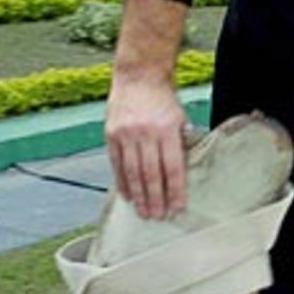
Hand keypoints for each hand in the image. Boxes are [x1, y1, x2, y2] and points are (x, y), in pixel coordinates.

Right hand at [106, 70, 187, 218]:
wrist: (139, 76)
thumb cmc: (164, 100)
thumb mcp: (180, 118)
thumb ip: (180, 144)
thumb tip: (182, 174)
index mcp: (167, 129)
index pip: (172, 166)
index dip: (175, 190)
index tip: (177, 207)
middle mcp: (146, 132)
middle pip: (151, 173)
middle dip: (155, 199)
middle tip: (158, 217)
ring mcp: (126, 134)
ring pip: (132, 172)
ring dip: (139, 196)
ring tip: (144, 212)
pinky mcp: (111, 134)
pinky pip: (117, 164)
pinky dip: (122, 182)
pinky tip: (128, 196)